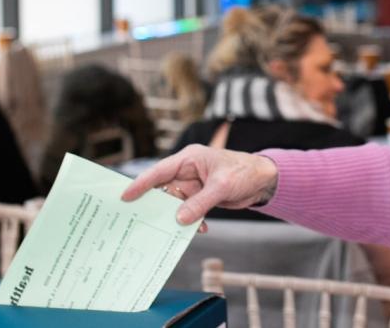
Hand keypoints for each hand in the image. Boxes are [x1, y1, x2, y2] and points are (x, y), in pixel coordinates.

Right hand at [121, 144, 278, 224]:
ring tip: (178, 230)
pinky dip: (192, 221)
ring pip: (175, 204)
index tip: (125, 197)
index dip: (141, 184)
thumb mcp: (222, 187)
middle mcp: (188, 171)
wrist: (264, 180)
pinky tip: (201, 228)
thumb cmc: (244, 172)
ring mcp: (194, 185)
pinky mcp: (201, 197)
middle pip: (163, 190)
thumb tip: (179, 219)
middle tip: (144, 221)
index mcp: (189, 159)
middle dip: (158, 206)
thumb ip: (200, 203)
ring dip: (178, 218)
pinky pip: (188, 211)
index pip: (159, 171)